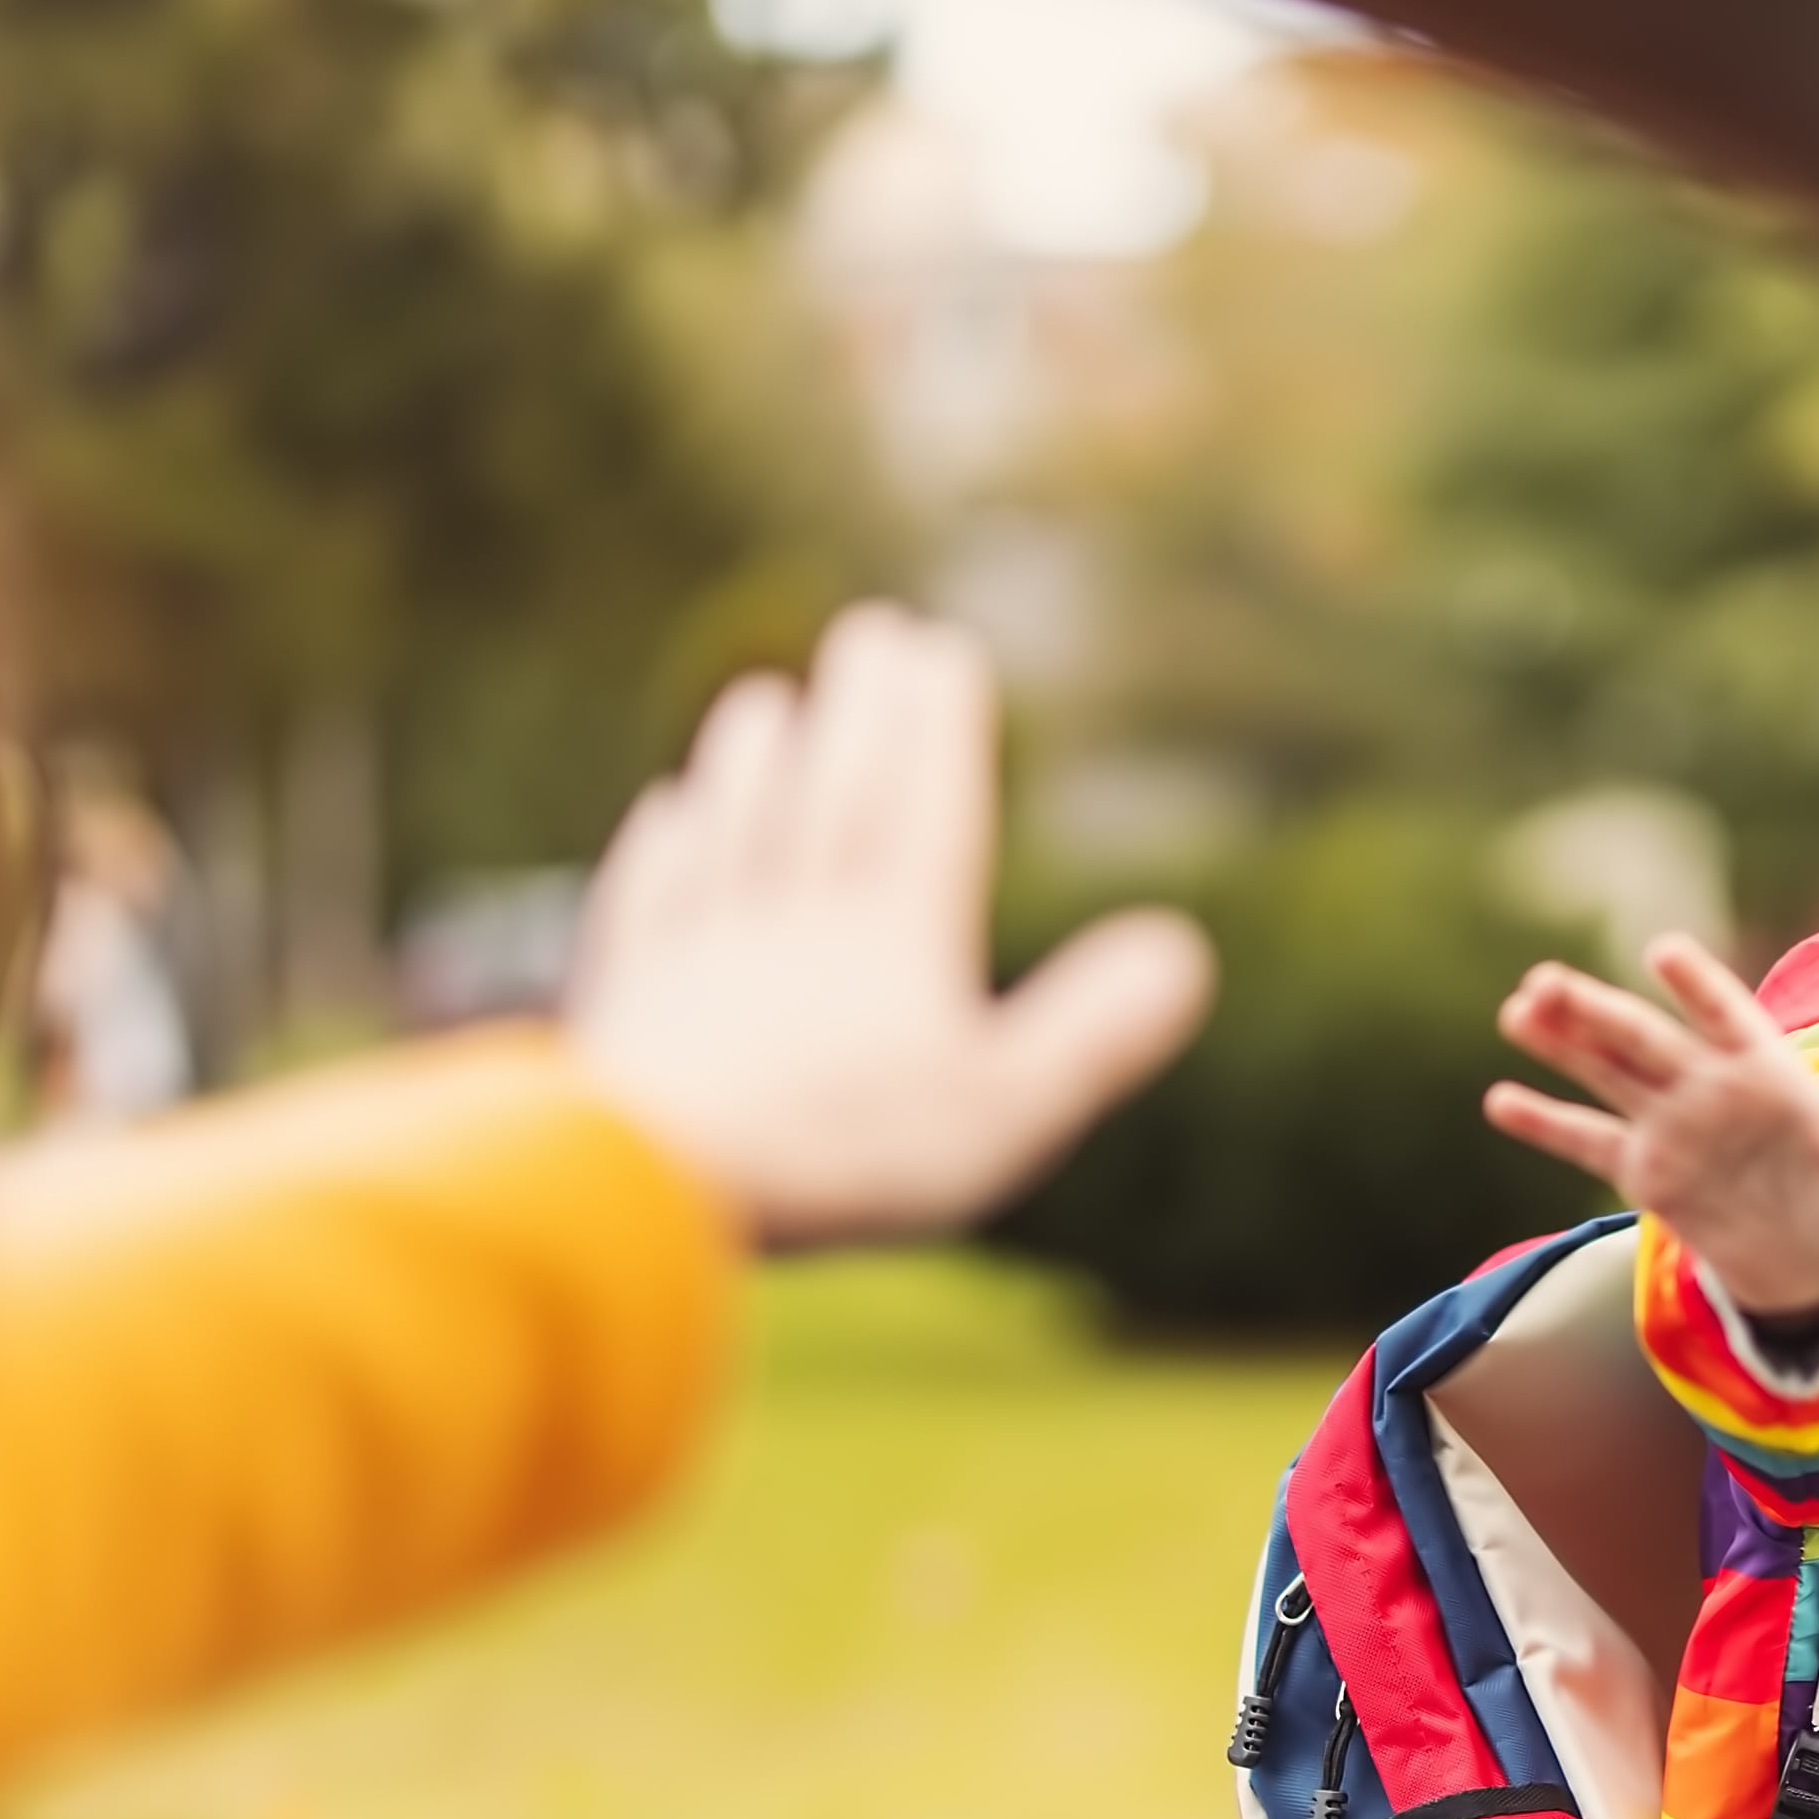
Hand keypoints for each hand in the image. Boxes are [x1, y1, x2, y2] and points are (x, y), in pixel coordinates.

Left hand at [566, 605, 1213, 1249]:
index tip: (943, 648)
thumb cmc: (840, 1156)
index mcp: (896, 940)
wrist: (651, 1185)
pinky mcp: (630, 1004)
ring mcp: (703, 956)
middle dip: (858, 711)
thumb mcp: (1003, 1112)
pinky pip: (650, 901)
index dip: (938, 728)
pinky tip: (664, 815)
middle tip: (869, 632)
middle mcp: (798, 924)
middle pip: (831, 796)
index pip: (925, 808)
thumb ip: (1093, 1031)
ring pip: (732, 831)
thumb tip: (1188, 951)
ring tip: (761, 700)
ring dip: (751, 760)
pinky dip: (664, 846)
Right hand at [1486, 937, 1818, 1314]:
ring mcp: (1674, 1126)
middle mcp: (1709, 1086)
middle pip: (1645, 1039)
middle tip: (1544, 981)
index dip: (1697, 986)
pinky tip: (1501, 1100)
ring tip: (1518, 1009)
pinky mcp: (1650, 1173)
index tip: (1662, 952)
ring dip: (1563, 1042)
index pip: (1726, 1016)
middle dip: (1596, 1011)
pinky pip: (1590, 1142)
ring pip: (1608, 1074)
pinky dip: (1547, 1123)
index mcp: (1766, 1069)